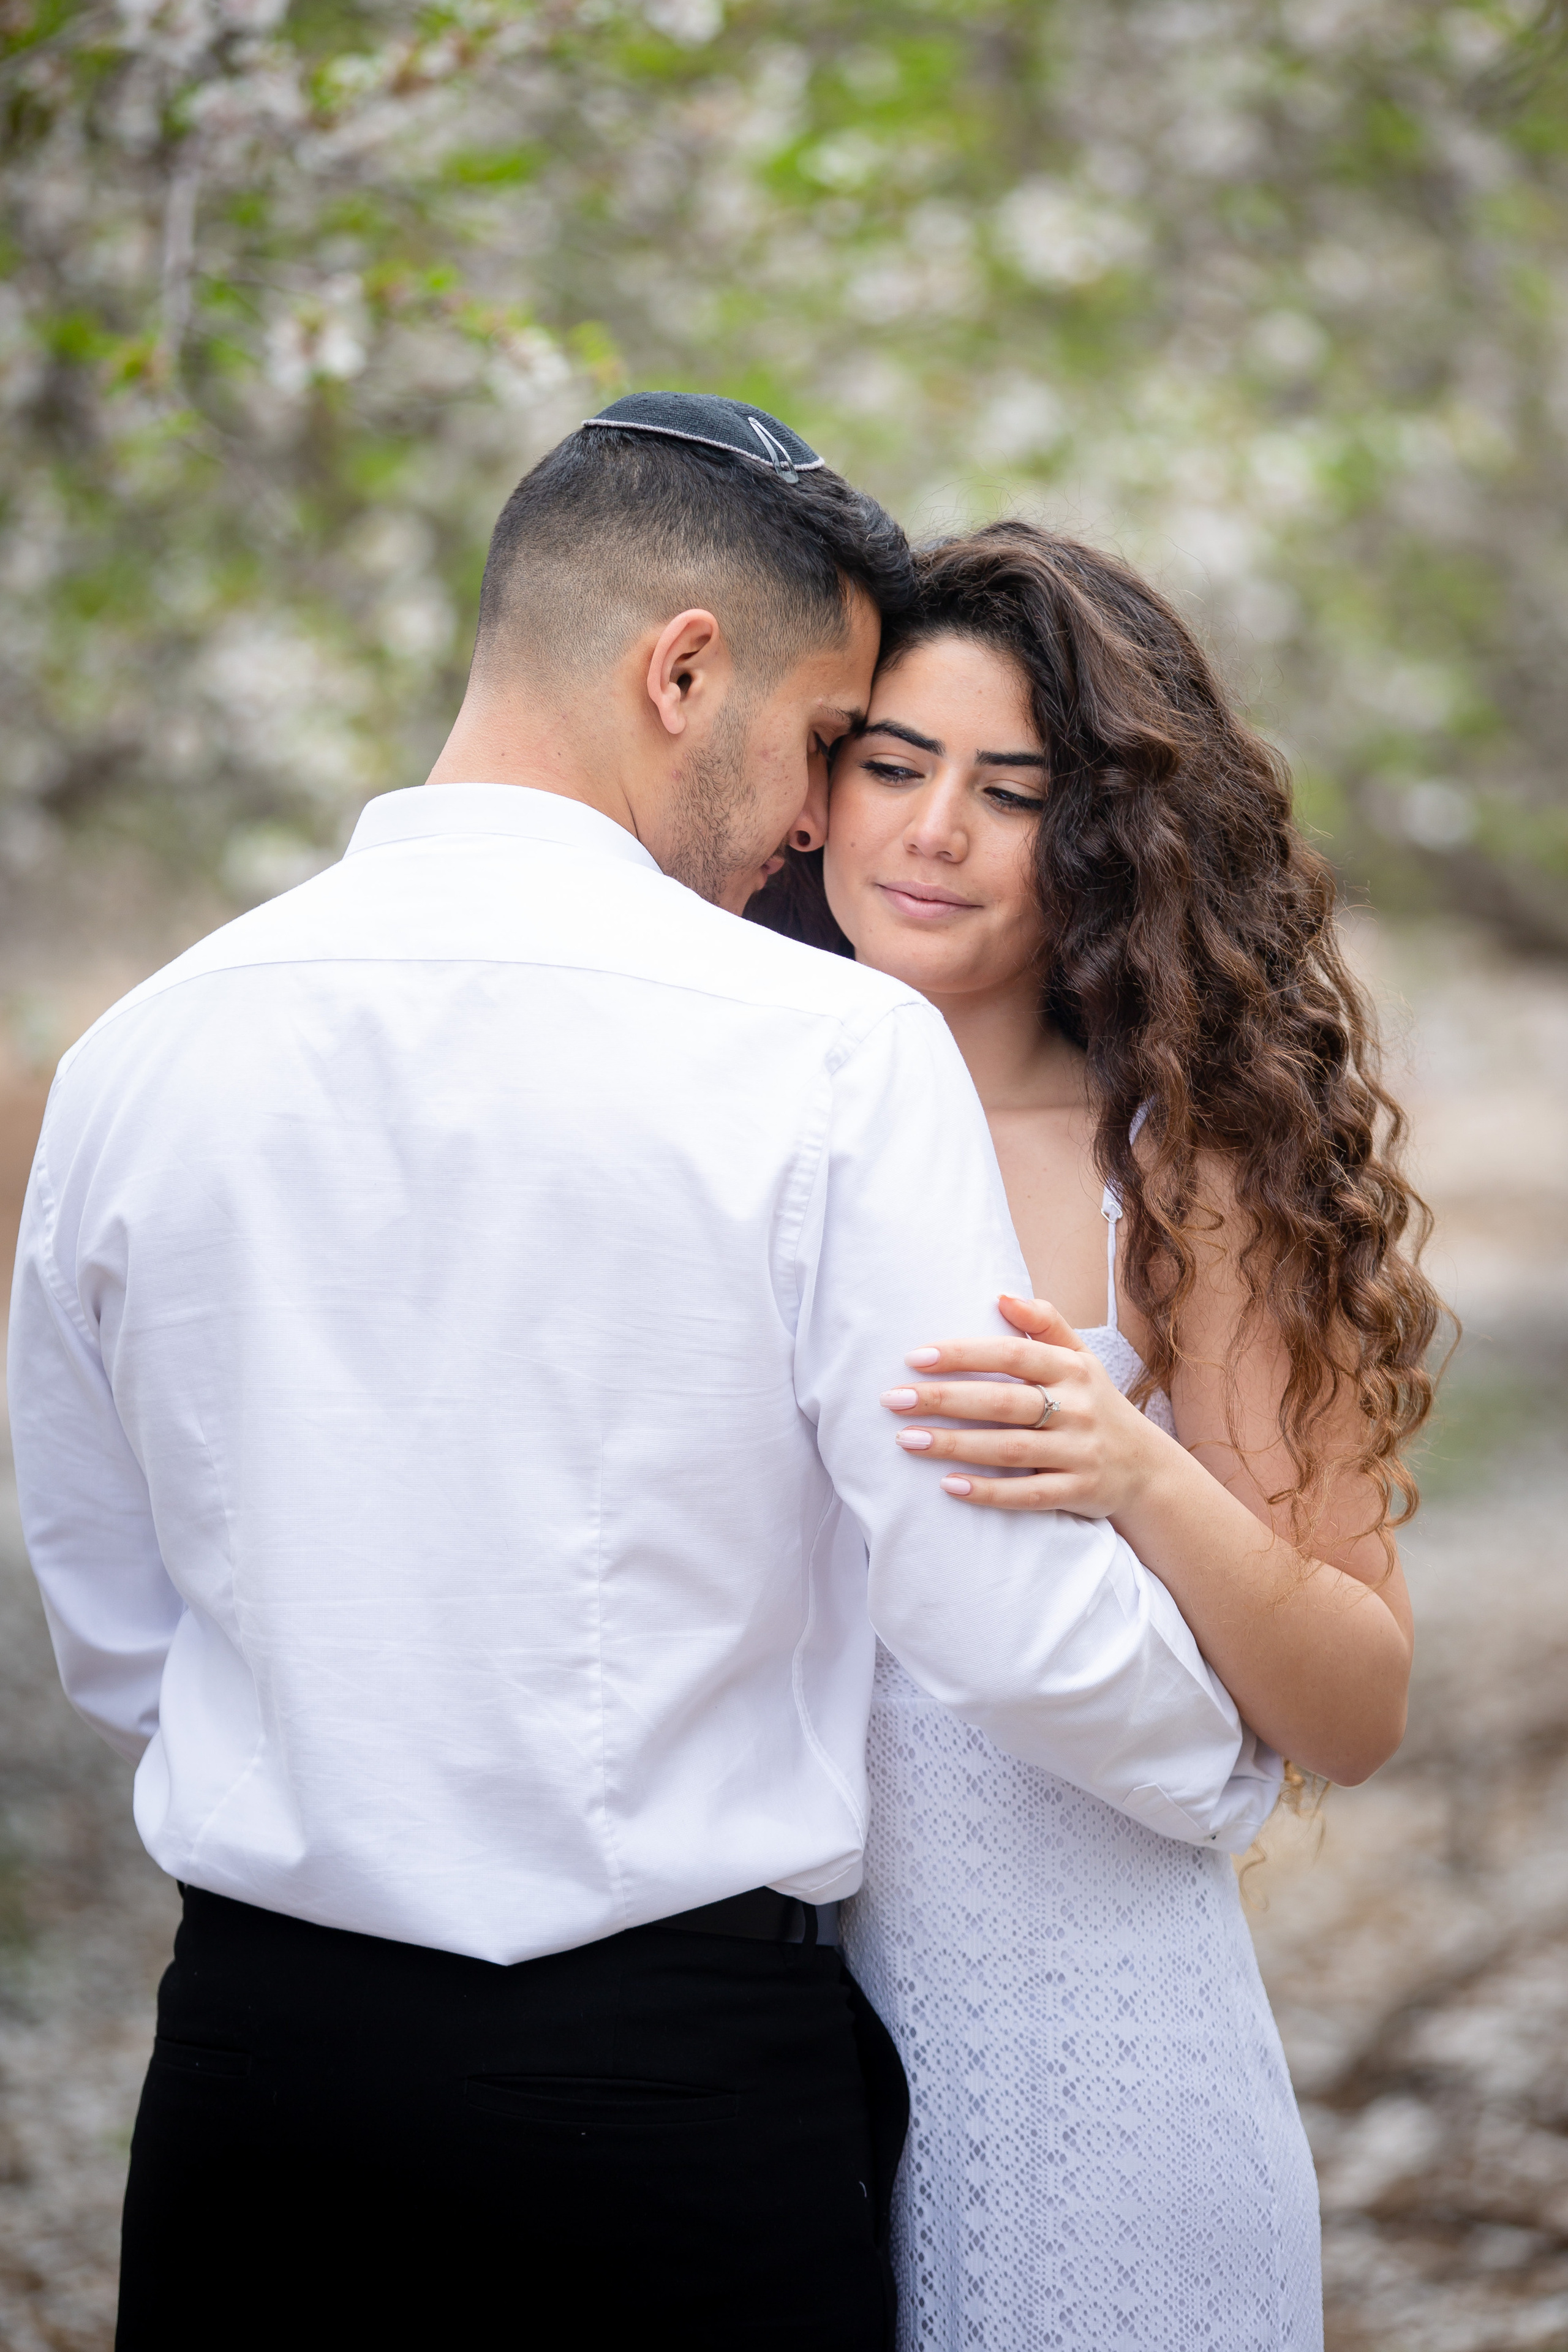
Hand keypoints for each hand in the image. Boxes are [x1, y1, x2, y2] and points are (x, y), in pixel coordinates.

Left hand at [879, 1295, 1174, 1516]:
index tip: (915, 1357)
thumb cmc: (1097, 1406)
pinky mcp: (1078, 1493)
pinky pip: (1028, 1495)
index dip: (963, 1354)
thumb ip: (1045, 1324)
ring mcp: (1078, 1453)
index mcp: (1072, 1370)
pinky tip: (949, 1487)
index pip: (1011, 1354)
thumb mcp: (1082, 1359)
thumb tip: (1002, 1295)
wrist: (1147, 1470)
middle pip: (1002, 1402)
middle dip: (944, 1400)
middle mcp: (1076, 1409)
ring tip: (907, 1440)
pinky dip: (989, 1492)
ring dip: (954, 1445)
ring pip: (1008, 1449)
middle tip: (894, 1400)